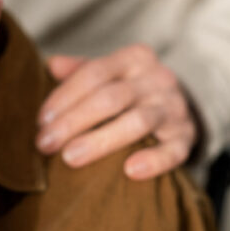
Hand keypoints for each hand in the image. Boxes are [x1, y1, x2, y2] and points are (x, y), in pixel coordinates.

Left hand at [36, 44, 196, 179]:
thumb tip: (51, 66)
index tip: (41, 121)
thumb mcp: (110, 73)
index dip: (64, 97)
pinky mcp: (187, 136)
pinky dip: (153, 160)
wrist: (183, 104)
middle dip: (73, 121)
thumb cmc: (132, 89)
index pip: (94, 73)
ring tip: (70, 158)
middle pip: (111, 98)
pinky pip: (173, 150)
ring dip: (101, 141)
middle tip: (45, 144)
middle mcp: (157, 79)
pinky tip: (129, 172)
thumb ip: (81, 70)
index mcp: (134, 59)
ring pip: (138, 122)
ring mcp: (174, 107)